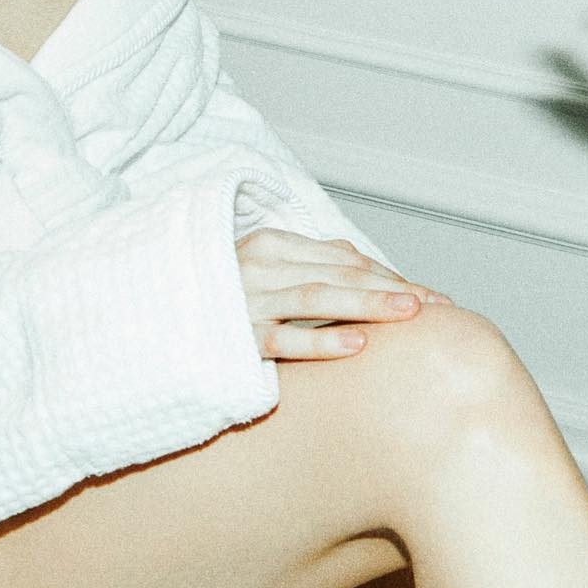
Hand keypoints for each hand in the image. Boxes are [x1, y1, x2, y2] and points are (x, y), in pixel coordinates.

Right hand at [236, 228, 449, 359]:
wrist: (151, 316)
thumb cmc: (219, 293)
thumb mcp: (262, 267)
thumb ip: (309, 264)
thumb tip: (364, 265)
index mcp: (269, 244)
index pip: (342, 259)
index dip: (388, 275)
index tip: (429, 296)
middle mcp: (258, 265)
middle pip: (338, 274)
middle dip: (391, 289)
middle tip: (436, 306)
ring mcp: (245, 300)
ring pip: (315, 298)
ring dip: (367, 304)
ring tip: (410, 313)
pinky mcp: (234, 337)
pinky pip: (283, 340)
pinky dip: (321, 340)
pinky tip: (357, 343)